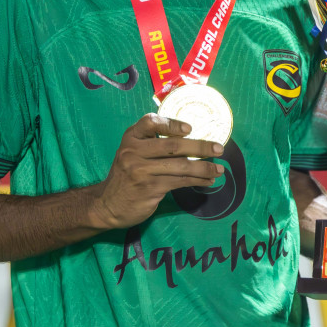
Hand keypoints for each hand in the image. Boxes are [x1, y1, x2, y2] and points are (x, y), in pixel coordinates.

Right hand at [89, 114, 226, 230]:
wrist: (107, 204)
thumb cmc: (127, 174)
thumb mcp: (132, 153)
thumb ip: (153, 143)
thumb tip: (192, 140)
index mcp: (131, 138)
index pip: (150, 122)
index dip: (171, 124)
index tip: (190, 128)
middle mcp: (133, 152)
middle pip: (172, 146)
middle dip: (200, 146)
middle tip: (219, 148)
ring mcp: (141, 171)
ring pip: (180, 166)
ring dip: (204, 167)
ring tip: (219, 169)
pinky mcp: (149, 188)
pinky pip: (179, 181)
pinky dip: (197, 180)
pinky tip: (207, 181)